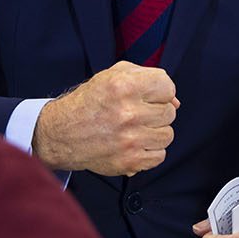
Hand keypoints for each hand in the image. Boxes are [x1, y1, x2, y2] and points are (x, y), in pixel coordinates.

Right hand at [31, 61, 177, 174]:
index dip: (160, 91)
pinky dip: (149, 151)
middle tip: (136, 114)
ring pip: (167, 135)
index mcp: (124, 86)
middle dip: (155, 112)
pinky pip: (159, 156)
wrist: (62, 133)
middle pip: (169, 112)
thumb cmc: (90, 103)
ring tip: (135, 129)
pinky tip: (134, 144)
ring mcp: (130, 140)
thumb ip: (146, 77)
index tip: (148, 96)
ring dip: (154, 132)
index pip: (167, 87)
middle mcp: (128, 113)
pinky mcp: (130, 161)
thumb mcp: (112, 76)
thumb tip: (175, 101)